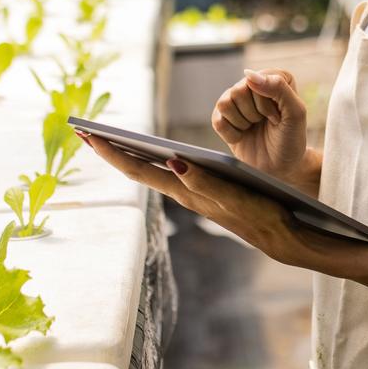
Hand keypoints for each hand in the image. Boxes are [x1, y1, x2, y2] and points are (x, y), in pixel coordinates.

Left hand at [76, 134, 326, 267]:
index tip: (88, 135)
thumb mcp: (234, 198)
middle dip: (110, 150)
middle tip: (84, 131)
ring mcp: (192, 193)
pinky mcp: (204, 192)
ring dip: (128, 154)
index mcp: (184, 192)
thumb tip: (173, 162)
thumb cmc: (262, 215)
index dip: (111, 152)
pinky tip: (152, 153)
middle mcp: (182, 193)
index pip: (138, 170)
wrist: (282, 236)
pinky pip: (167, 173)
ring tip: (108, 139)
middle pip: (137, 169)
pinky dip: (152, 159)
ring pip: (150, 171)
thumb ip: (204, 182)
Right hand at [212, 67, 308, 184]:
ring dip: (242, 122)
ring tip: (254, 128)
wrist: (281, 167)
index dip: (267, 104)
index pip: (257, 80)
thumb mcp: (296, 113)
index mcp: (275, 77)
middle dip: (255, 114)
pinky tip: (243, 136)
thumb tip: (248, 74)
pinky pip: (217, 120)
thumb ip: (278, 88)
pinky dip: (231, 133)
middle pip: (238, 91)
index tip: (279, 117)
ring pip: (225, 103)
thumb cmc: (291, 139)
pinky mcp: (223, 118)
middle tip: (267, 124)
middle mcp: (254, 84)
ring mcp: (237, 101)